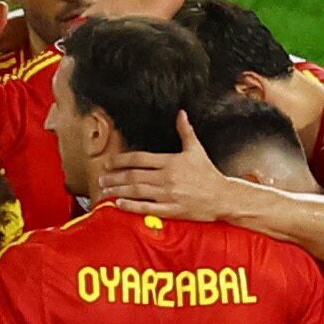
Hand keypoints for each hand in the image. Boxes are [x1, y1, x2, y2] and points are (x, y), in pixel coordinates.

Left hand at [97, 112, 235, 220]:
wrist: (222, 197)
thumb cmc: (208, 174)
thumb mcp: (197, 150)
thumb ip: (185, 132)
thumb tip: (181, 113)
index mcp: (171, 161)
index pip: (139, 158)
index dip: (121, 160)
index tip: (109, 163)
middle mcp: (167, 178)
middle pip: (133, 176)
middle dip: (114, 177)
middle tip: (100, 178)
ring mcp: (168, 195)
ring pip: (137, 192)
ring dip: (118, 191)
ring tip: (105, 190)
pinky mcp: (171, 210)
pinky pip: (147, 208)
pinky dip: (131, 206)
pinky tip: (119, 205)